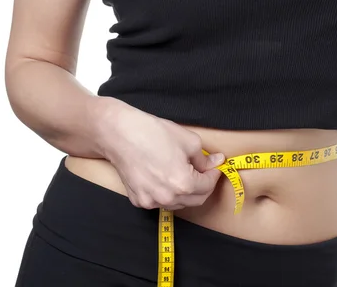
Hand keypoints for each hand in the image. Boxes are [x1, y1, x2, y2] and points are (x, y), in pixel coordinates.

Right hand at [93, 98, 225, 208]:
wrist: (120, 134)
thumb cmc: (153, 134)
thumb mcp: (189, 141)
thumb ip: (204, 158)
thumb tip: (216, 162)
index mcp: (183, 184)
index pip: (208, 186)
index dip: (214, 175)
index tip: (214, 166)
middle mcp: (167, 198)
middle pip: (196, 200)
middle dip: (203, 186)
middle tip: (204, 170)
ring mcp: (151, 202)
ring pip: (178, 203)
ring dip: (186, 192)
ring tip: (183, 172)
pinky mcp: (138, 200)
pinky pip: (160, 201)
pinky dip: (168, 193)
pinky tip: (165, 177)